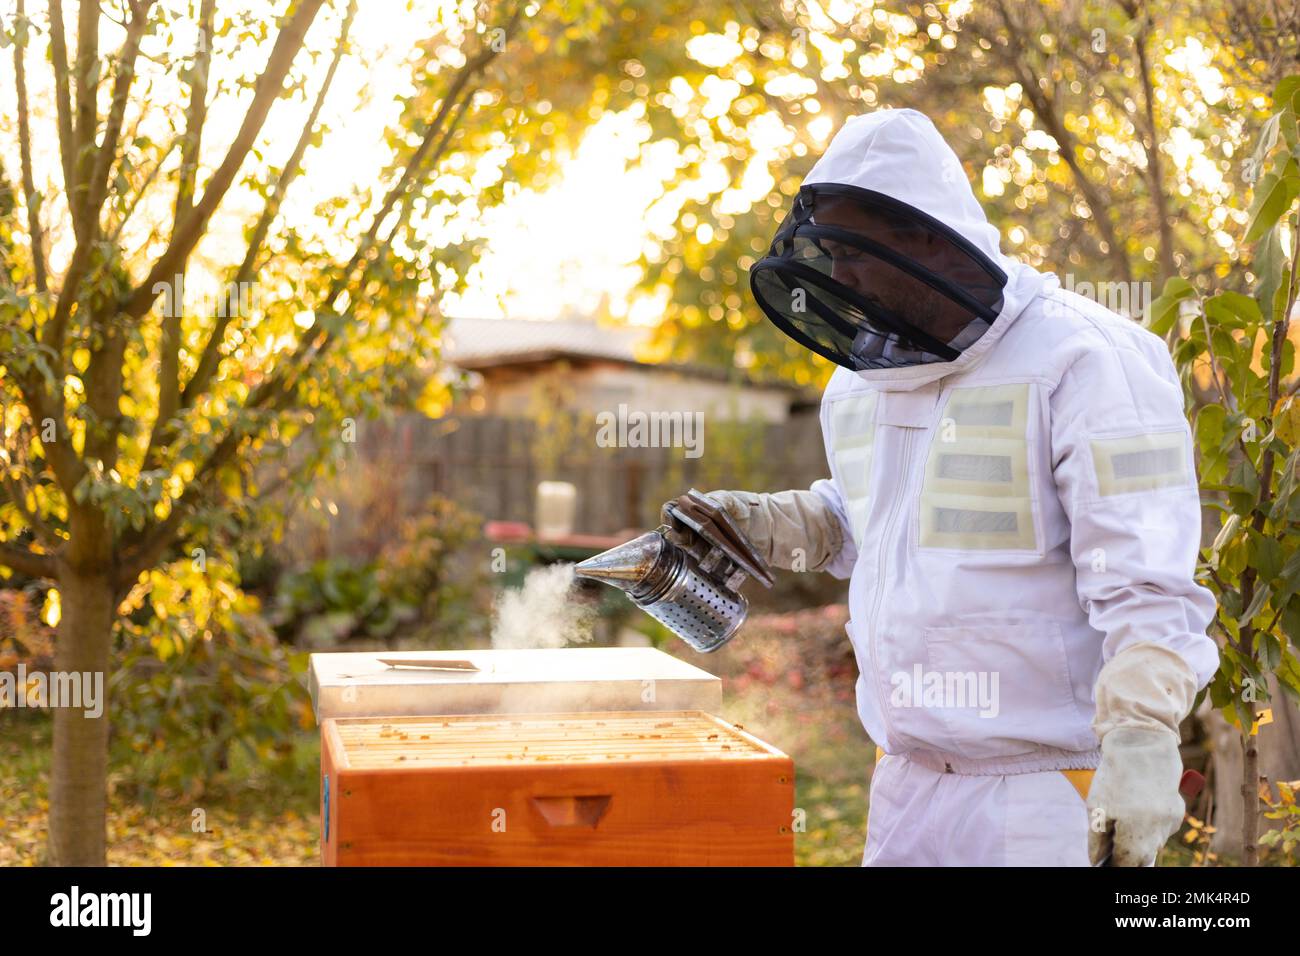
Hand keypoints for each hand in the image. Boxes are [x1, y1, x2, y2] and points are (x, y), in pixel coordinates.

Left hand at [1086, 726, 1185, 866]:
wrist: (1142, 745)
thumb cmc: (1115, 777)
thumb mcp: (1097, 807)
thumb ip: (1097, 839)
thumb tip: (1097, 861)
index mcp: (1135, 836)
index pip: (1125, 865)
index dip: (1114, 865)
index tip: (1105, 862)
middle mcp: (1157, 835)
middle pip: (1142, 859)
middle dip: (1127, 854)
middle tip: (1113, 840)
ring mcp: (1171, 824)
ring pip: (1152, 843)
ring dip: (1139, 837)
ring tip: (1125, 812)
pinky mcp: (1177, 813)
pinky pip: (1161, 827)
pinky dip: (1149, 822)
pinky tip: (1140, 804)